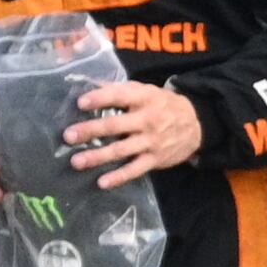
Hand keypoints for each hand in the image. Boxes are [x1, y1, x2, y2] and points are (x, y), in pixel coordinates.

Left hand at [65, 80, 204, 188]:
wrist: (198, 124)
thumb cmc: (164, 105)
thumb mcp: (147, 91)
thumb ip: (120, 90)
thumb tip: (89, 84)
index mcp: (145, 98)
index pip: (120, 96)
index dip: (100, 98)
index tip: (81, 103)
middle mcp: (148, 119)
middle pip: (115, 126)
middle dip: (91, 130)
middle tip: (69, 136)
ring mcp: (151, 141)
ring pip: (121, 150)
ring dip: (98, 156)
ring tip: (77, 161)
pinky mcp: (155, 159)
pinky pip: (135, 169)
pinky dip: (119, 177)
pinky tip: (102, 182)